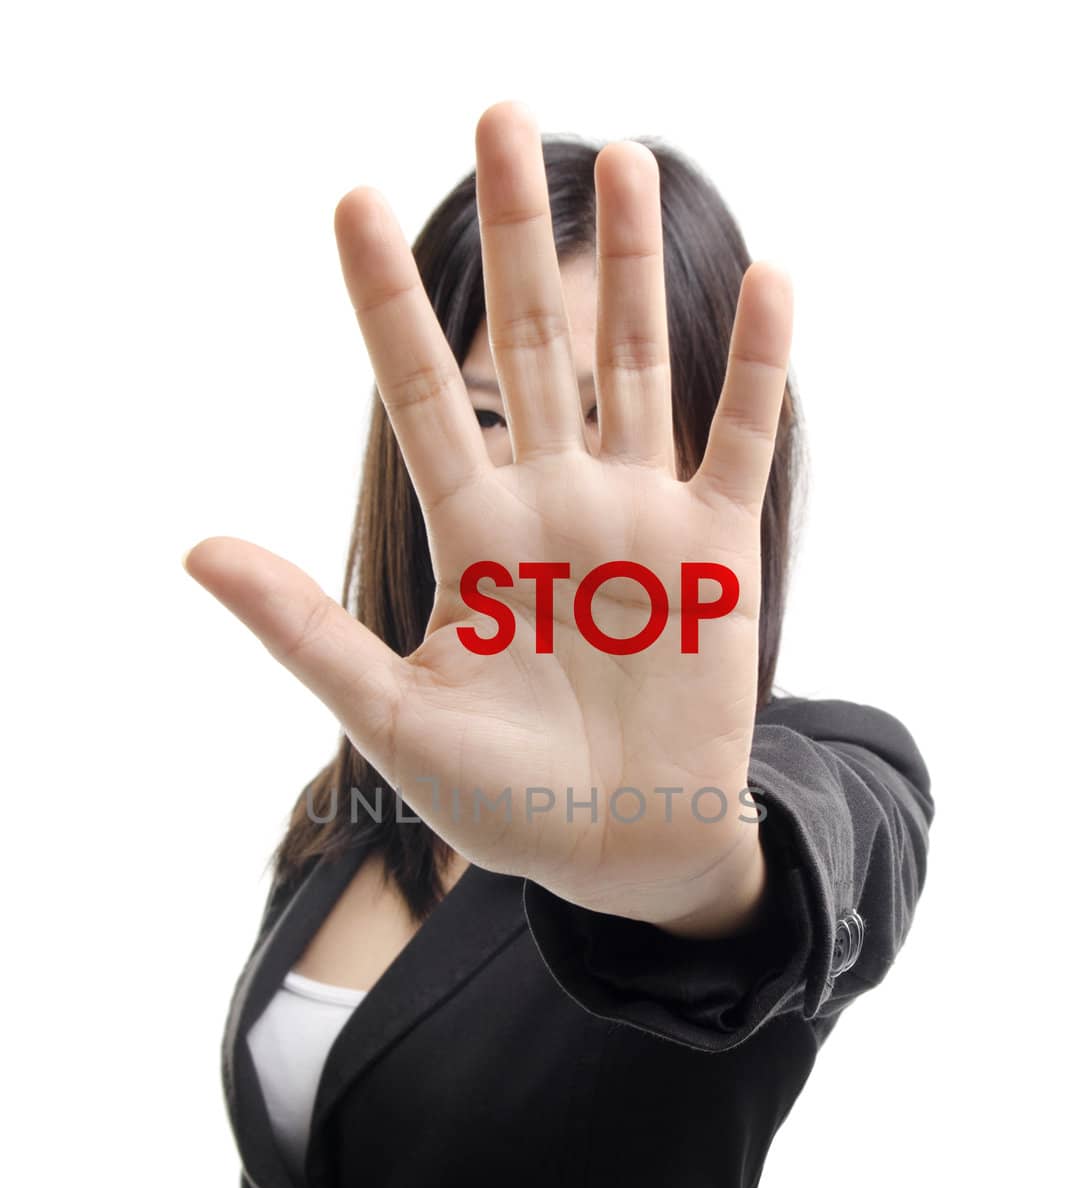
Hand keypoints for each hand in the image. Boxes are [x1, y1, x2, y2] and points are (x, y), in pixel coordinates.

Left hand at [182, 101, 793, 936]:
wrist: (619, 848)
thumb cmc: (504, 799)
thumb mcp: (392, 718)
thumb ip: (306, 629)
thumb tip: (193, 549)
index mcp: (473, 538)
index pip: (422, 394)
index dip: (385, 302)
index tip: (350, 202)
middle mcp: (553, 506)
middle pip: (529, 348)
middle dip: (511, 237)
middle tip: (497, 116)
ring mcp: (638, 521)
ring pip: (633, 367)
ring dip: (627, 268)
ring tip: (620, 160)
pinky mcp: (715, 551)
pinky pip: (738, 439)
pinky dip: (755, 365)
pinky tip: (766, 278)